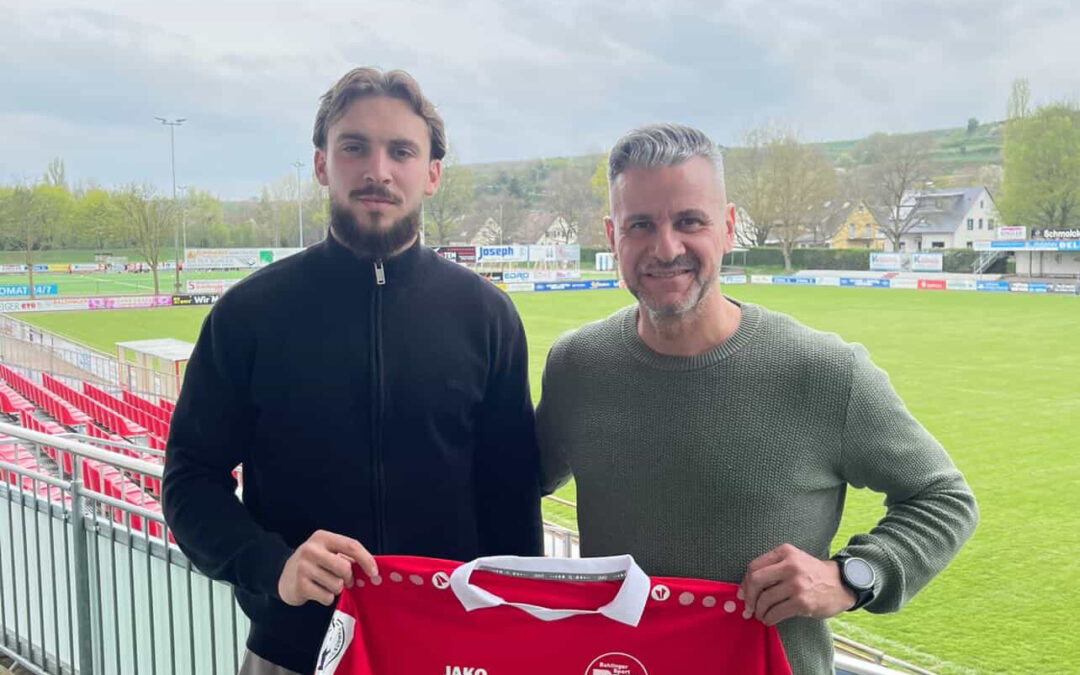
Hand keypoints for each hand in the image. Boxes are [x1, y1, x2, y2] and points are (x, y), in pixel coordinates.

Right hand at [277, 530, 377, 606]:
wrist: (283, 577)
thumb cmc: (314, 564)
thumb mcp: (327, 553)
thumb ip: (346, 557)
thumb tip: (371, 570)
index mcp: (322, 537)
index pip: (351, 545)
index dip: (366, 560)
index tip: (374, 572)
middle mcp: (311, 549)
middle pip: (344, 567)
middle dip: (349, 578)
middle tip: (346, 582)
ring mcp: (303, 567)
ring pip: (336, 584)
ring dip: (336, 589)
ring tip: (326, 584)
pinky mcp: (300, 585)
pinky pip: (327, 597)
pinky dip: (327, 598)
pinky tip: (318, 591)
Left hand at [738, 543, 855, 625]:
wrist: (841, 584)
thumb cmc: (812, 574)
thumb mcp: (793, 560)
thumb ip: (771, 568)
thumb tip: (744, 588)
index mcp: (785, 552)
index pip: (754, 566)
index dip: (744, 582)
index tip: (743, 594)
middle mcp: (790, 565)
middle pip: (756, 580)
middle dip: (748, 597)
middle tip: (748, 607)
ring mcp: (797, 584)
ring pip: (765, 599)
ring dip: (759, 610)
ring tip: (760, 615)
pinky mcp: (803, 601)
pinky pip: (776, 612)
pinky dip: (769, 618)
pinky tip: (769, 619)